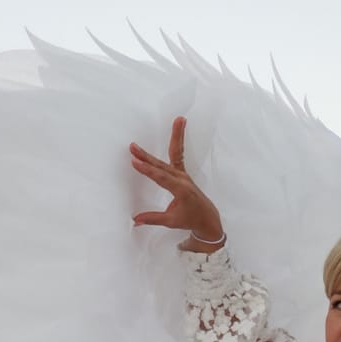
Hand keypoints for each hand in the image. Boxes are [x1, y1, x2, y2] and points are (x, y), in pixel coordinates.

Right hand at [129, 116, 223, 248]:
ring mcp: (182, 173)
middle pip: (161, 165)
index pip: (161, 178)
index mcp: (181, 190)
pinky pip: (178, 152)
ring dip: (171, 137)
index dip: (147, 170)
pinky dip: (178, 138)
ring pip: (173, 154)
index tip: (135, 162)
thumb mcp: (171, 221)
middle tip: (133, 147)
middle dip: (147, 157)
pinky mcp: (182, 171)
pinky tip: (179, 123)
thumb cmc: (190, 219)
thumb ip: (153, 218)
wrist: (206, 217)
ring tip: (175, 120)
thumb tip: (135, 220)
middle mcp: (182, 179)